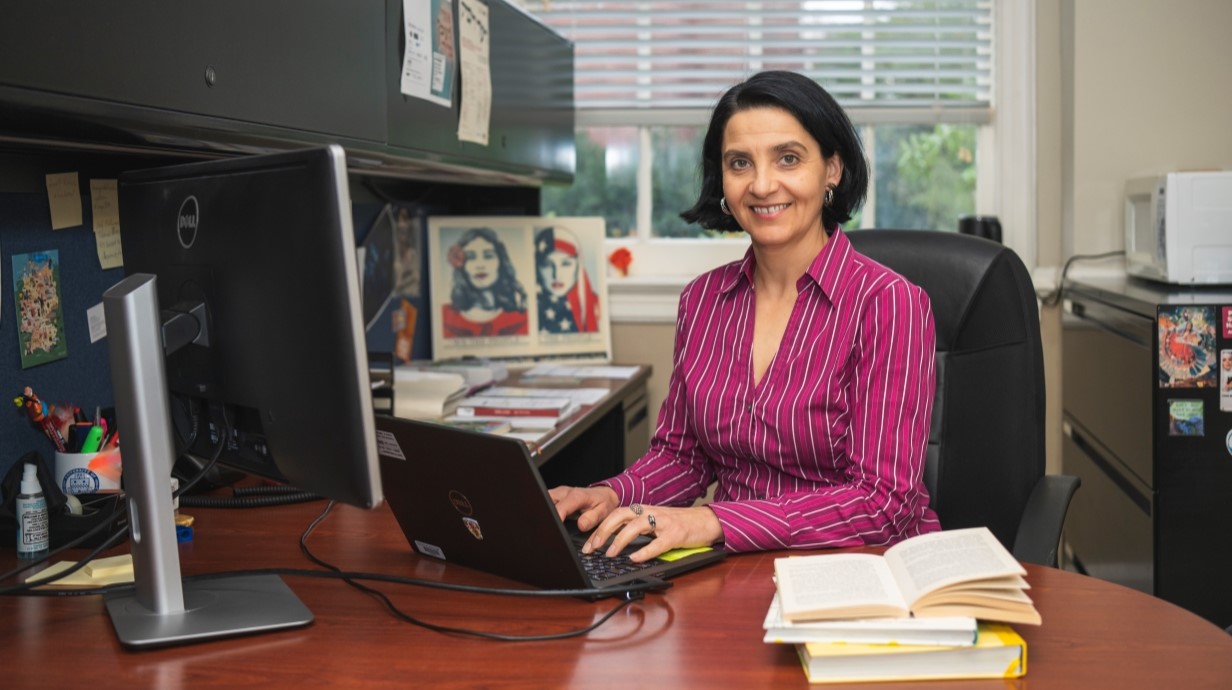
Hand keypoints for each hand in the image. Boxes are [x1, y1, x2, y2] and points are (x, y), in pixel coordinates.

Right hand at [548, 485, 618, 531]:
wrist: (604, 495)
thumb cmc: (603, 503)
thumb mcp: (603, 512)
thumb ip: (592, 518)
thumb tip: (581, 525)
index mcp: (576, 496)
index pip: (560, 507)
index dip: (556, 518)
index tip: (554, 529)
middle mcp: (565, 492)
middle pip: (547, 502)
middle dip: (546, 516)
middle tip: (551, 529)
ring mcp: (558, 494)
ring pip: (544, 501)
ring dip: (545, 513)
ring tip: (550, 525)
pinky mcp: (555, 497)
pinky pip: (546, 503)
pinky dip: (546, 511)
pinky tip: (549, 520)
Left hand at [584, 504, 722, 562]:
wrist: (706, 521)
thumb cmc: (679, 523)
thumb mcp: (655, 522)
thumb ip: (637, 528)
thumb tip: (613, 542)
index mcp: (644, 510)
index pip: (616, 514)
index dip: (600, 527)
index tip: (587, 543)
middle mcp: (651, 513)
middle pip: (621, 515)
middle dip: (604, 531)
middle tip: (592, 547)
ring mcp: (664, 523)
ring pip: (636, 526)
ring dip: (620, 539)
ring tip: (610, 553)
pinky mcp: (676, 535)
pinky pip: (658, 543)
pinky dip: (645, 551)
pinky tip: (635, 558)